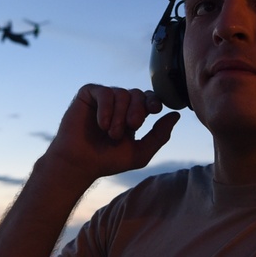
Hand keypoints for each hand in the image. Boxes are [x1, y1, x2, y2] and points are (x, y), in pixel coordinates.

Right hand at [43, 84, 179, 184]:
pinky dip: (106, 108)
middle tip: (131, 127)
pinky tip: (102, 124)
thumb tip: (176, 115)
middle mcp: (119, 104)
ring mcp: (103, 98)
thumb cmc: (108, 161)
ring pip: (122, 93)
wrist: (80, 164)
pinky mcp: (88, 95)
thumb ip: (159, 135)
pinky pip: (104, 92)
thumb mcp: (140, 153)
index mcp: (132, 114)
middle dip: (138, 110)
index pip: (149, 98)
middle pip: (138, 93)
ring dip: (120, 114)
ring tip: (111, 133)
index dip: (154, 100)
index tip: (155, 110)